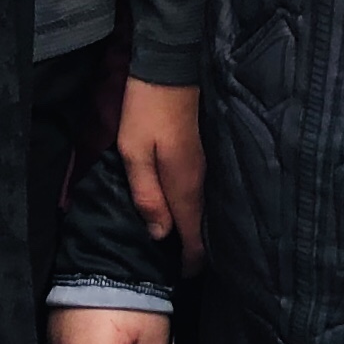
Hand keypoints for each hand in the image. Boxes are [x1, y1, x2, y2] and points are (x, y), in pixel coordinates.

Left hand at [117, 78, 204, 265]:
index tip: (185, 277)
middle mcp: (204, 181)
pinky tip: (189, 210)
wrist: (173, 65)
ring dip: (199, 228)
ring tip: (185, 244)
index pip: (196, 238)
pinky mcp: (208, 153)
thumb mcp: (133, 154)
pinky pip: (208, 192)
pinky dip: (201, 208)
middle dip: (197, 250)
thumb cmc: (147, 110)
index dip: (192, 262)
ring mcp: (210, 166)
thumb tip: (160, 235)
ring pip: (208, 210)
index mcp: (186, 186)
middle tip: (183, 266)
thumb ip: (147, 196)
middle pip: (206, 227)